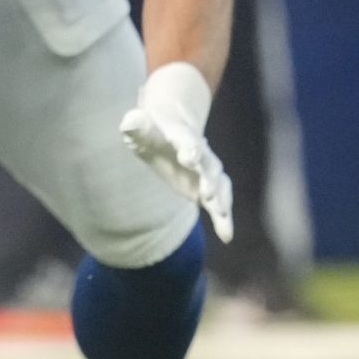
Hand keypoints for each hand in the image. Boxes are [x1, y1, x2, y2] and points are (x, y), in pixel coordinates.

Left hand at [121, 62, 233, 242]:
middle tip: (207, 194)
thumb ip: (136, 125)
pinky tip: (227, 237)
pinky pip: (218, 203)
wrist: (172, 130)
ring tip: (221, 216)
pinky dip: (224, 218)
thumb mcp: (139, 127)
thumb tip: (131, 121)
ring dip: (221, 199)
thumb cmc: (152, 130)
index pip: (187, 141)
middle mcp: (200, 153)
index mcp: (182, 136)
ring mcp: (205, 171)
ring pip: (219, 184)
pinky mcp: (206, 188)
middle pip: (208, 165)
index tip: (190, 156)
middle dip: (208, 178)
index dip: (190, 148)